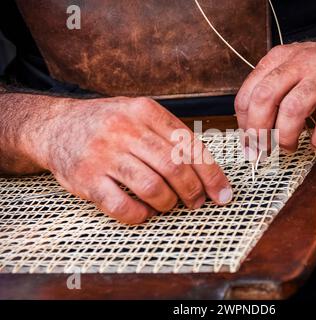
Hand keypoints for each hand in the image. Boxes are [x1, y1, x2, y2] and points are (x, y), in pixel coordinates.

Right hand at [29, 97, 231, 223]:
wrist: (57, 126)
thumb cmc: (108, 124)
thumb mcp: (139, 115)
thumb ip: (170, 135)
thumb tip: (206, 170)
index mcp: (145, 111)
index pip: (190, 146)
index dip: (211, 174)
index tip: (222, 193)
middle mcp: (125, 129)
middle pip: (175, 168)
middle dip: (193, 192)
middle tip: (196, 203)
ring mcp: (104, 154)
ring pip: (153, 188)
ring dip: (168, 204)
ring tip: (167, 205)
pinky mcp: (87, 179)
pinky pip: (122, 206)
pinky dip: (140, 216)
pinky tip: (144, 212)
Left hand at [235, 39, 315, 151]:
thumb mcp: (292, 67)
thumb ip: (272, 89)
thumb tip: (251, 126)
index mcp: (279, 60)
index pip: (248, 93)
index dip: (244, 123)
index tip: (249, 140)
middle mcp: (299, 65)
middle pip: (264, 99)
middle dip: (259, 132)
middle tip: (263, 149)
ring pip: (292, 110)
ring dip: (286, 137)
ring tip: (289, 146)